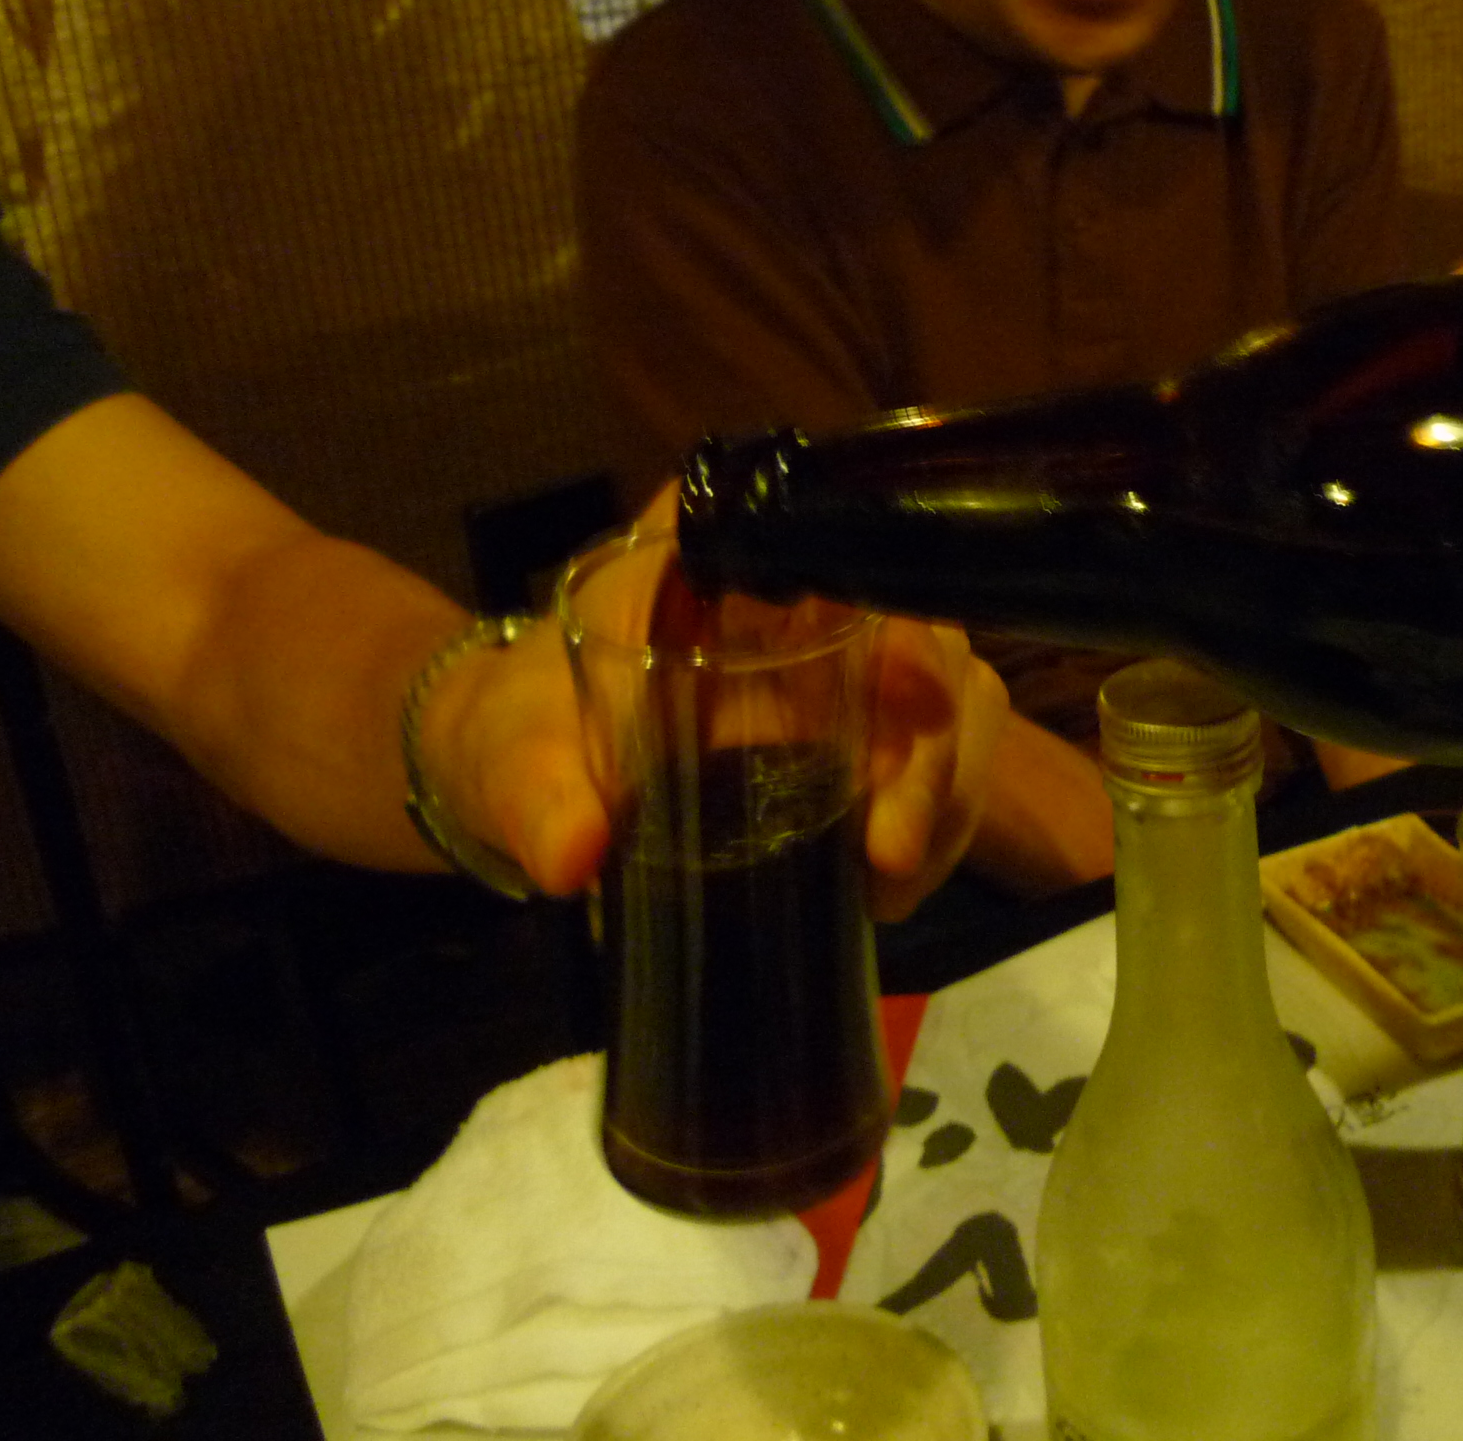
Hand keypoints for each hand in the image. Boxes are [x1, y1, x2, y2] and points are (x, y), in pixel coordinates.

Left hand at [434, 506, 1002, 916]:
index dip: (912, 633)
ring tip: (887, 889)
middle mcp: (818, 611)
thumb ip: (537, 796)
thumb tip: (573, 856)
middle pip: (938, 656)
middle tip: (891, 852)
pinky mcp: (856, 756)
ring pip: (951, 722)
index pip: (865, 567)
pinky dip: (926, 838)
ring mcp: (849, 686)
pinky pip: (928, 782)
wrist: (514, 770)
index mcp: (741, 570)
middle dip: (939, 754)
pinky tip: (882, 895)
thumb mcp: (512, 752)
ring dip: (944, 805)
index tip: (909, 705)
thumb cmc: (516, 724)